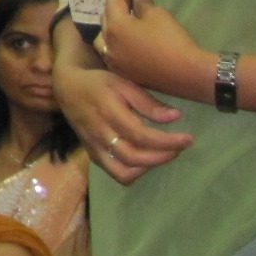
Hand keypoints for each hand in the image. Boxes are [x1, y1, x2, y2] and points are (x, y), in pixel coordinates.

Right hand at [55, 12, 191, 184]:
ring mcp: (94, 147)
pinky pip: (115, 172)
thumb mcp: (123, 84)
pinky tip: (145, 159)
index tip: (188, 138)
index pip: (142, 136)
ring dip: (148, 168)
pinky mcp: (93, 154)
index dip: (168, 141)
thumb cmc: (98, 83)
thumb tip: (175, 117)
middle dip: (163, 156)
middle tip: (179, 147)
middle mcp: (100, 134)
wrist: (67, 88)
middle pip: (135, 157)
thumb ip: (147, 103)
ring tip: (162, 154)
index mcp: (109, 113)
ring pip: (123, 172)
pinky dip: (134, 171)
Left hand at [100, 0, 212, 103]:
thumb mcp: (158, 15)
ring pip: (103, 39)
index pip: (112, 2)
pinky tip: (126, 42)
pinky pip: (111, 54)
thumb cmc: (171, 41)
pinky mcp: (122, 72)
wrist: (186, 74)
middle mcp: (108, 44)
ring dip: (111, 28)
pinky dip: (115, 45)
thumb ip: (143, 2)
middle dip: (115, 7)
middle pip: (105, 19)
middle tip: (128, 1)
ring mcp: (113, 60)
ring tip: (124, 22)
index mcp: (115, 27)